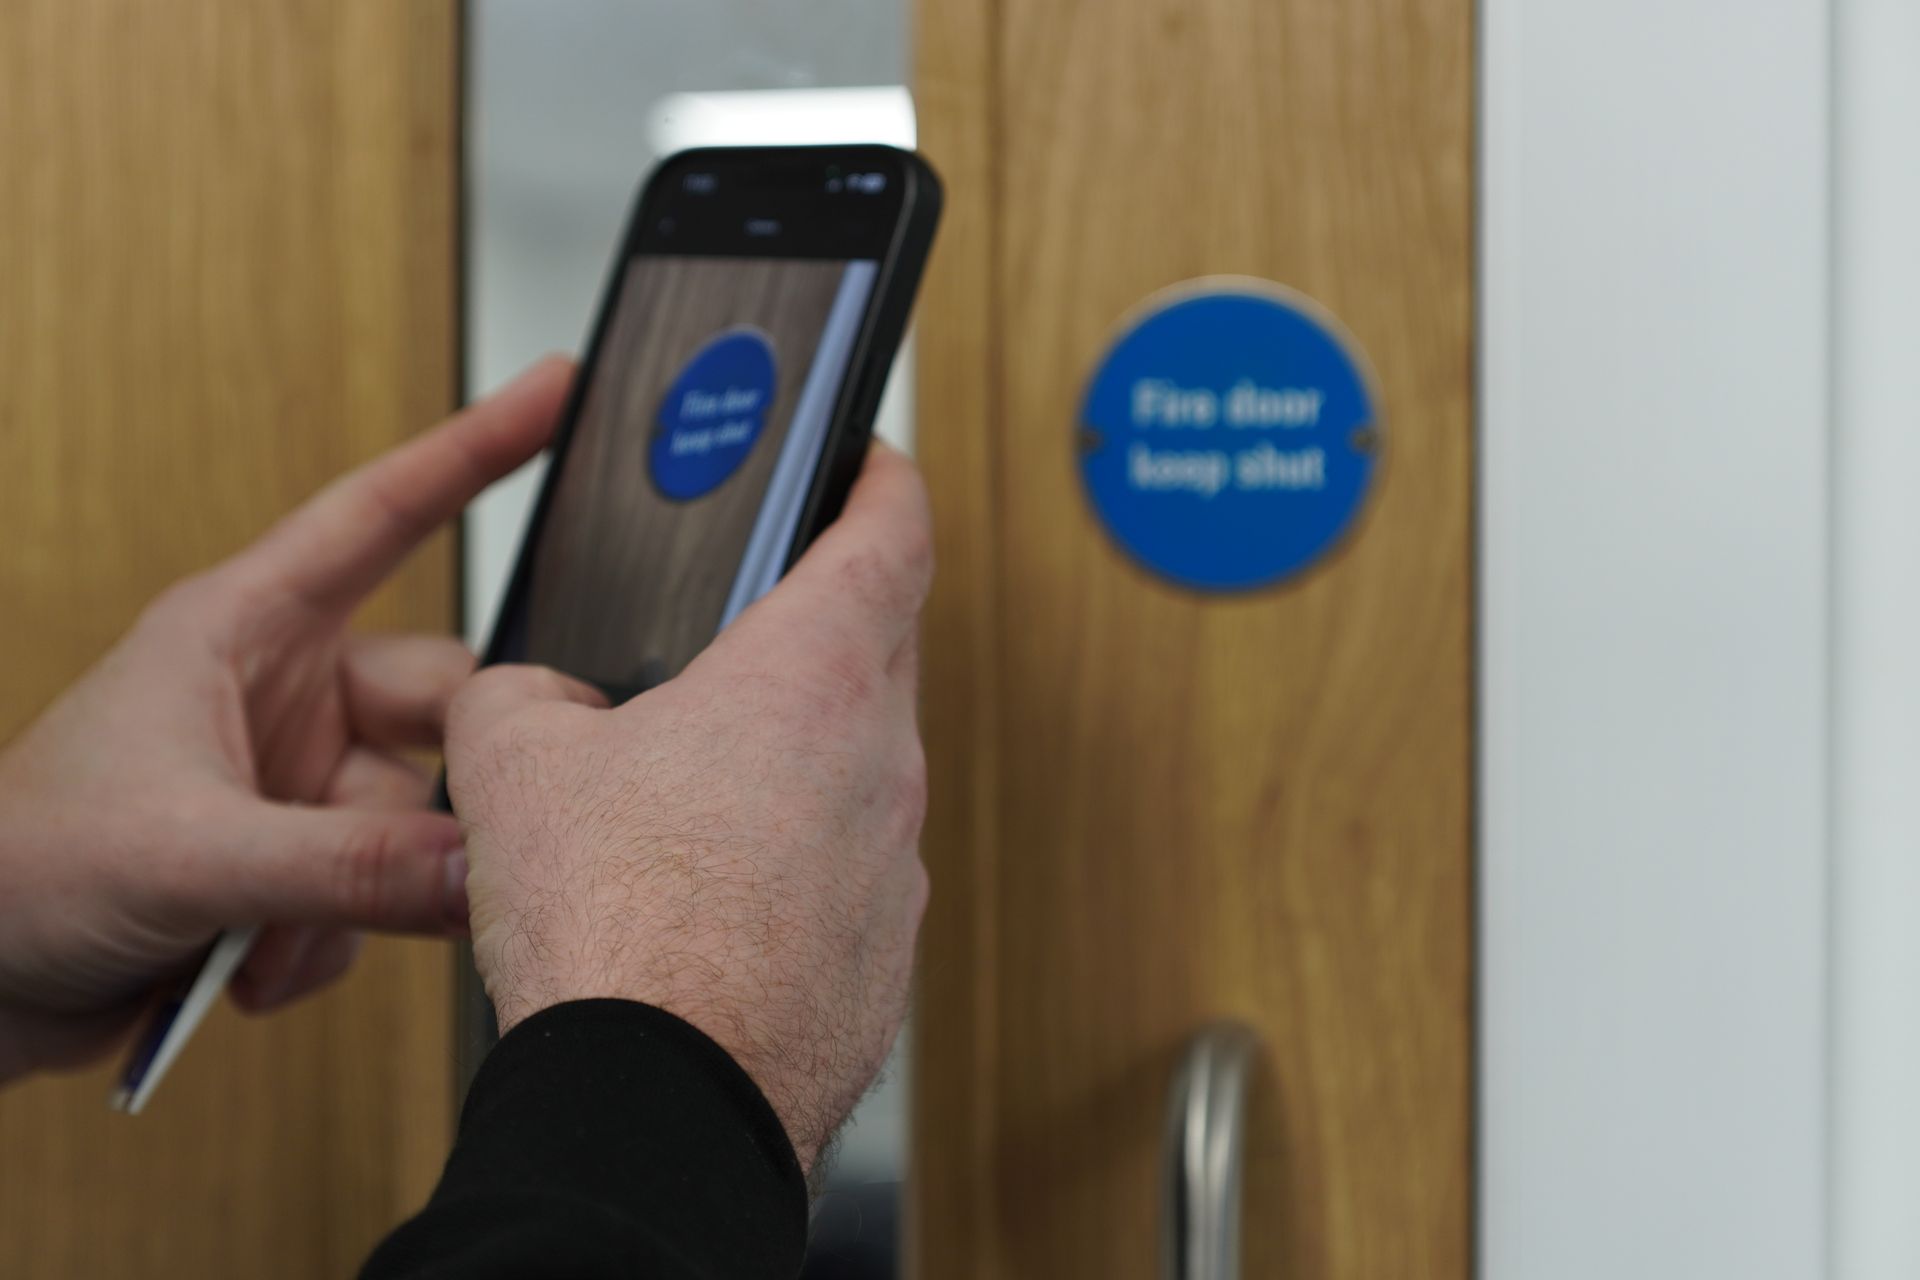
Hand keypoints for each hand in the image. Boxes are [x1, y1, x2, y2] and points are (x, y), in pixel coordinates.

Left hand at [0, 358, 573, 1084]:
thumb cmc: (12, 873)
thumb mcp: (187, 854)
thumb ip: (346, 868)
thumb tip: (484, 867)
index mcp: (244, 630)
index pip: (382, 515)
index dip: (474, 449)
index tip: (554, 390)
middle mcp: (284, 696)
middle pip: (444, 702)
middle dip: (440, 791)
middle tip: (454, 849)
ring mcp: (293, 783)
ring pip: (417, 821)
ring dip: (362, 898)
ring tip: (263, 938)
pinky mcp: (294, 865)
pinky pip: (382, 892)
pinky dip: (331, 943)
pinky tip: (250, 967)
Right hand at [446, 445, 931, 1172]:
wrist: (661, 1097)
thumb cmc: (617, 925)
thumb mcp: (513, 764)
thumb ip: (521, 695)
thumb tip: (530, 703)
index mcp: (812, 676)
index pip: (892, 533)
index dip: (883, 481)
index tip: (874, 463)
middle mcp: (880, 761)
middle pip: (876, 652)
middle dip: (816, 629)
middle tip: (745, 634)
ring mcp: (893, 862)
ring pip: (860, 771)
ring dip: (795, 762)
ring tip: (691, 795)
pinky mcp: (884, 951)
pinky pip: (848, 871)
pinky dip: (795, 863)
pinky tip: (710, 899)